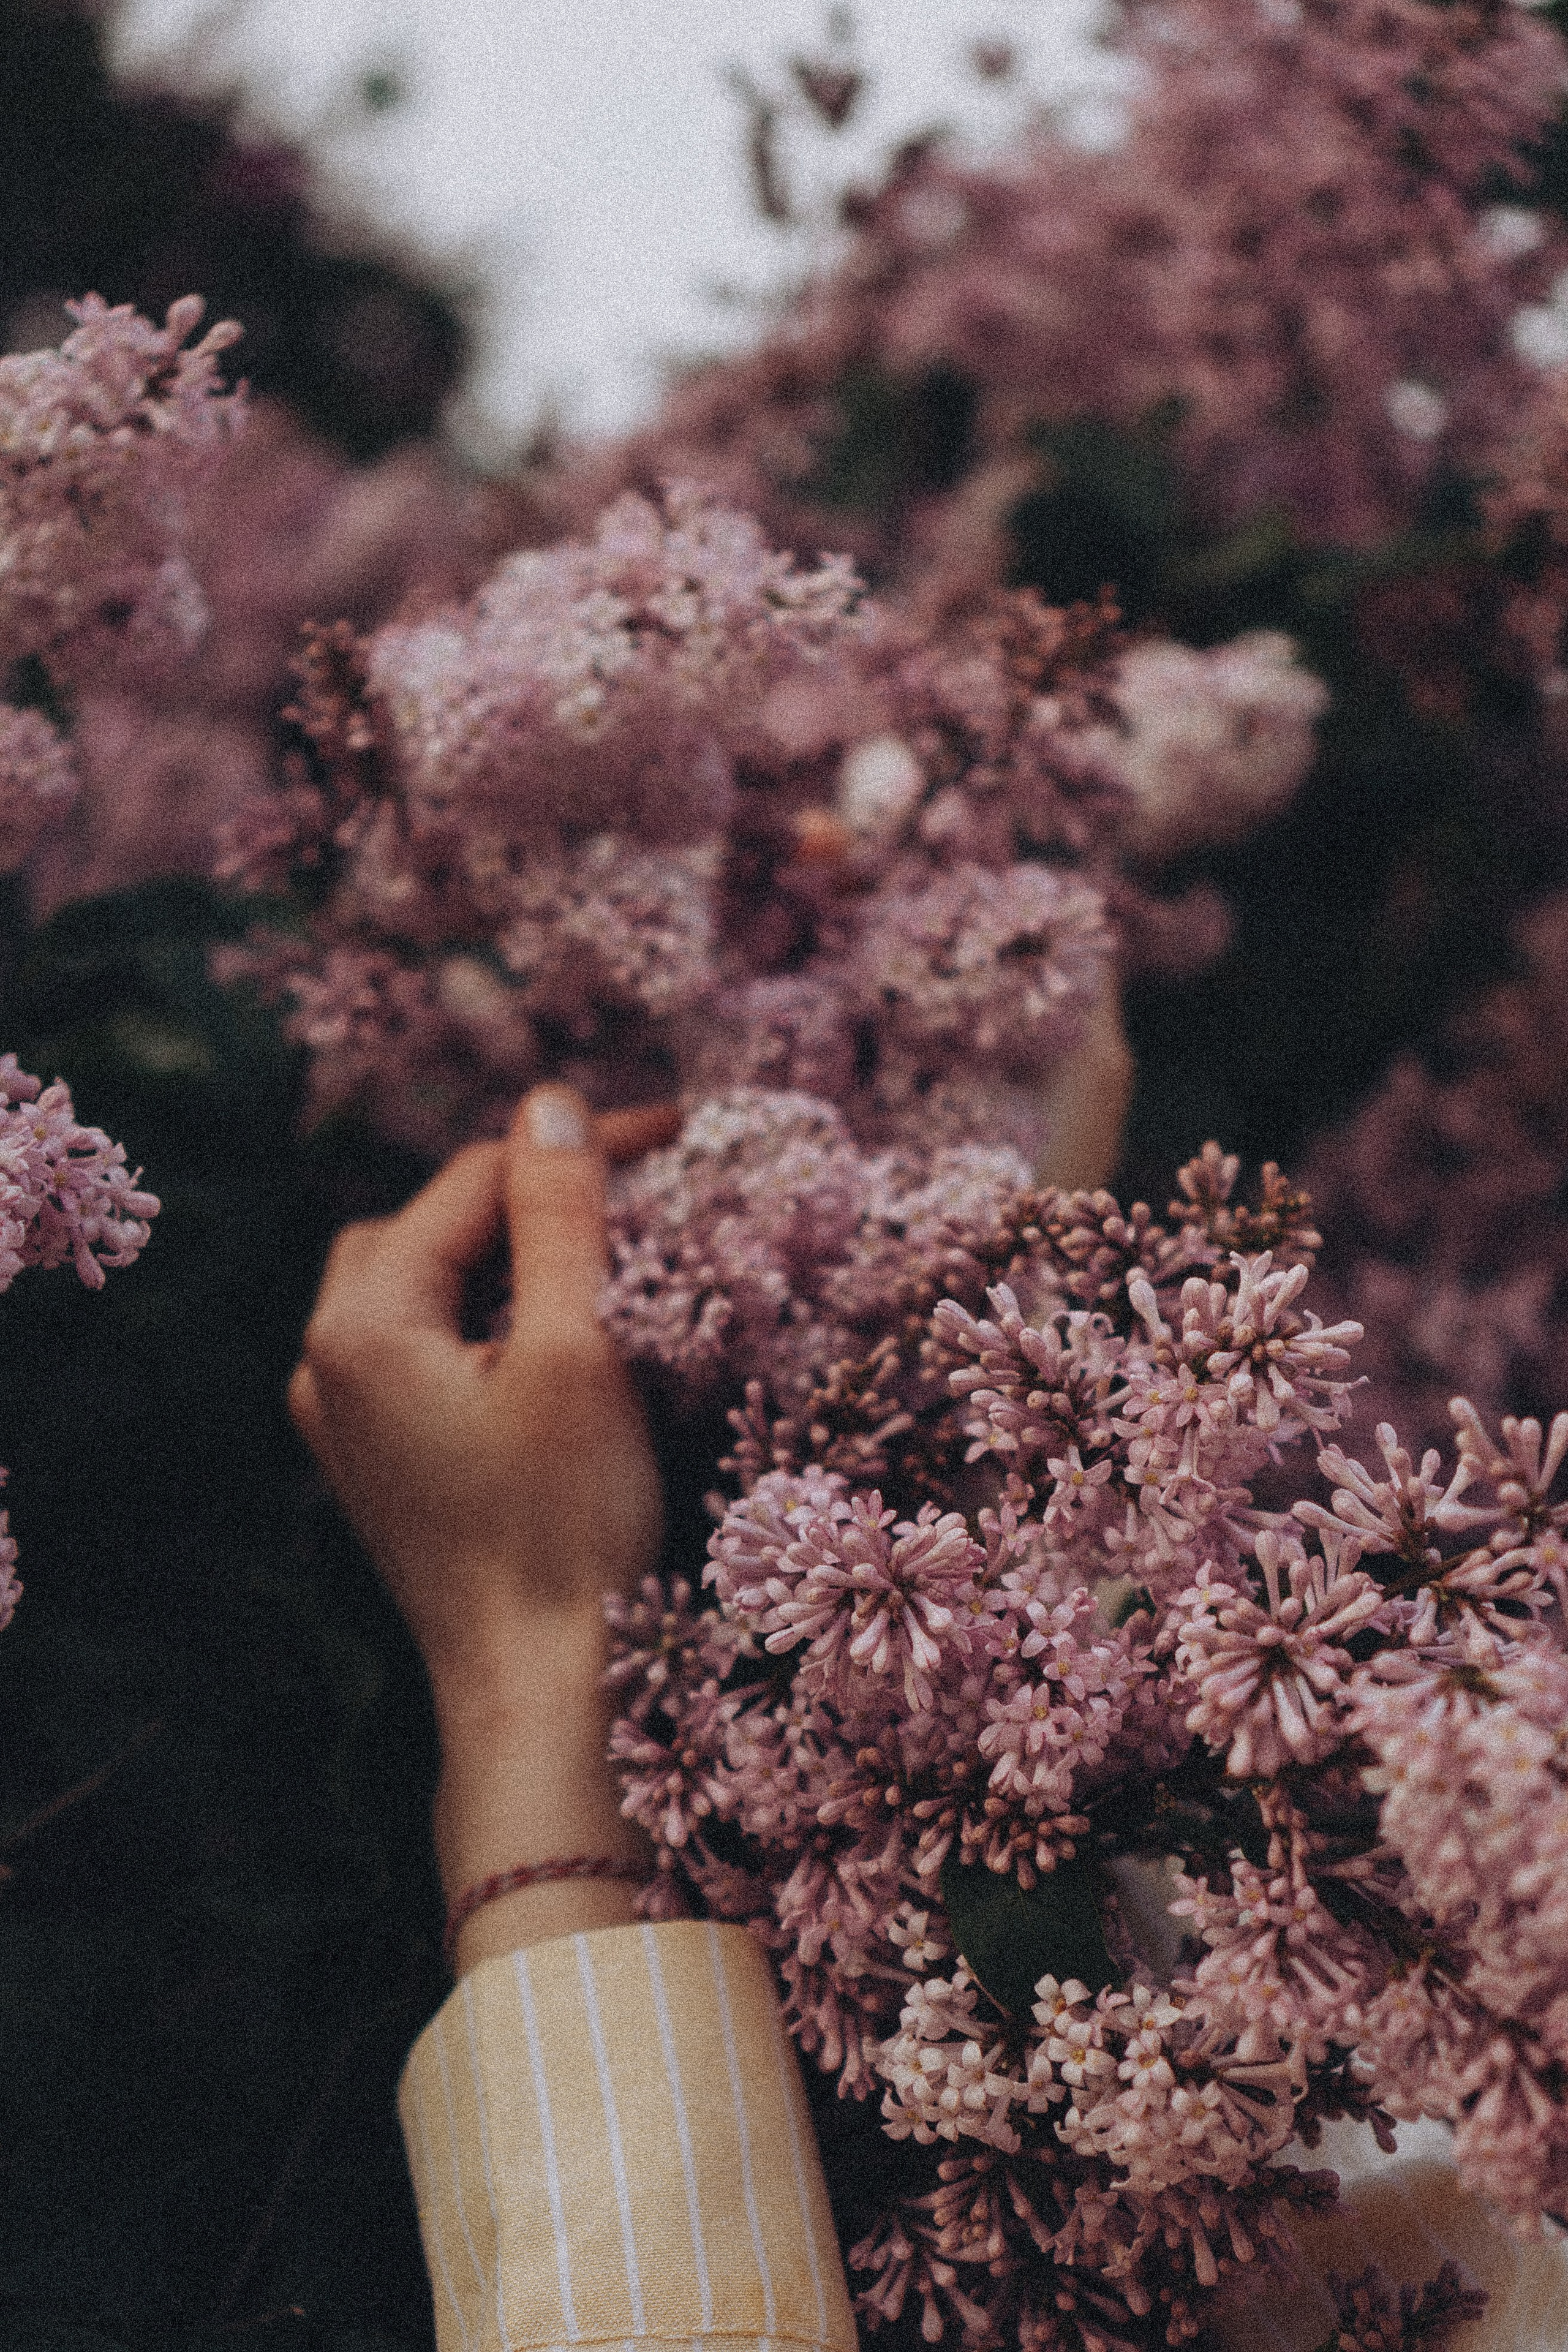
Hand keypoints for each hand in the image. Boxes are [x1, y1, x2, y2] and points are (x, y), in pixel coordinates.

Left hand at [289, 1084, 677, 1965]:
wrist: (541, 1694)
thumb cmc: (566, 1528)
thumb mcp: (577, 1352)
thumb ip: (557, 1217)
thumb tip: (549, 1104)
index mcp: (363, 1322)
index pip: (473, 1182)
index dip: (575, 1144)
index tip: (675, 1132)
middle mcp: (326, 1361)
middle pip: (431, 1222)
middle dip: (526, 1192)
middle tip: (636, 1184)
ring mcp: (341, 1419)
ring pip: (418, 1283)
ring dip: (501, 1253)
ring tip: (600, 1249)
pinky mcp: (374, 1464)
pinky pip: (417, 1349)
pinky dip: (480, 1318)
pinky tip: (545, 1335)